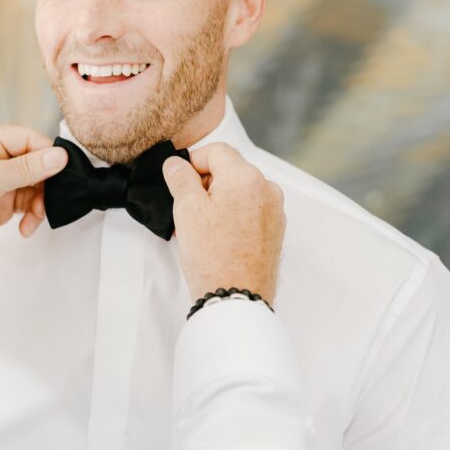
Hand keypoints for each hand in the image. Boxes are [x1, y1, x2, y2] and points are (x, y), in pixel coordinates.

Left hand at [0, 123, 67, 301]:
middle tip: (49, 197)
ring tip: (34, 216)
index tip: (62, 168)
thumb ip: (27, 167)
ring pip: (31, 184)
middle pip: (31, 160)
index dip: (44, 152)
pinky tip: (25, 226)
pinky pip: (25, 202)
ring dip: (38, 201)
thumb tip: (57, 156)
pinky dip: (30, 214)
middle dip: (42, 181)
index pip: (23, 136)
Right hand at [162, 144, 284, 305]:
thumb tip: (176, 164)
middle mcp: (267, 189)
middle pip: (229, 170)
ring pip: (239, 191)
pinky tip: (216, 238)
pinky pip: (249, 211)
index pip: (216, 150)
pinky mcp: (274, 231)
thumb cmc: (213, 257)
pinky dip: (231, 216)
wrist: (237, 298)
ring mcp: (274, 211)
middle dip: (205, 184)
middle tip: (185, 209)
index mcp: (247, 177)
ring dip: (217, 201)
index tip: (178, 180)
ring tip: (199, 228)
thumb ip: (180, 177)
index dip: (192, 162)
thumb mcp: (186, 209)